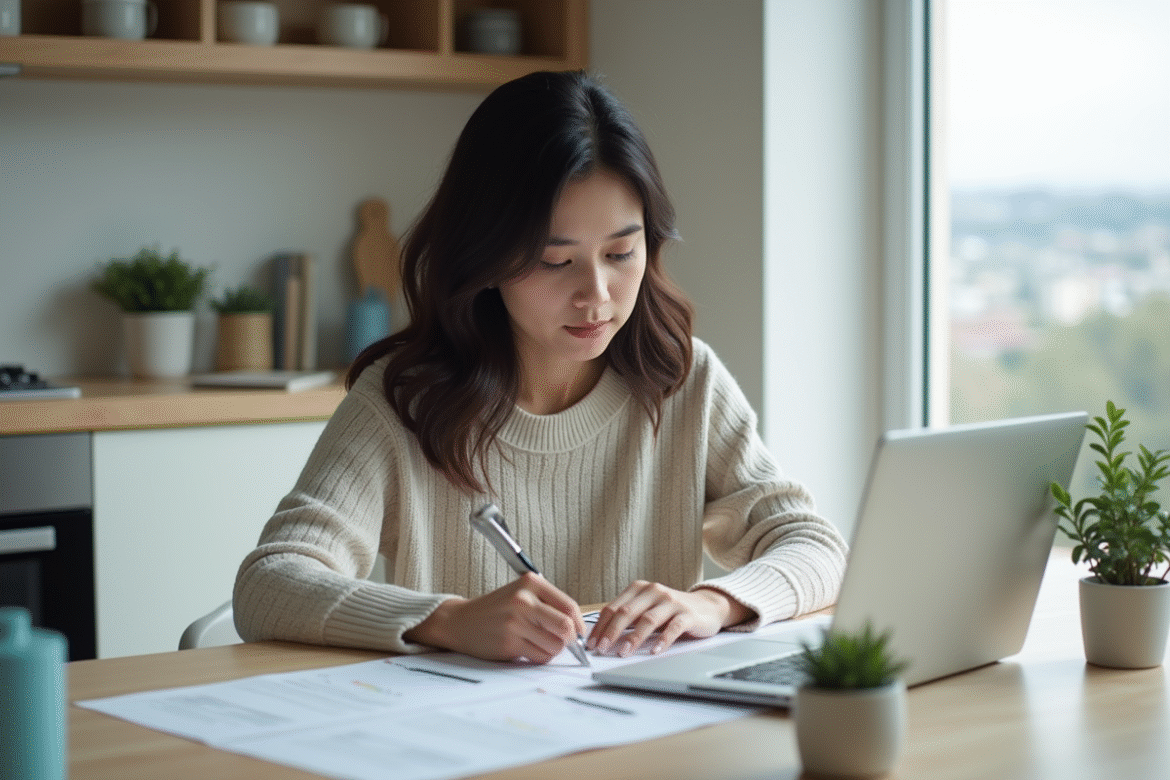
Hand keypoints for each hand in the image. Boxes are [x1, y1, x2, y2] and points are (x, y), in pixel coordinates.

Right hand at [403, 573, 586, 662]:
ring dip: (553, 650)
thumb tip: (577, 628)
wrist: (461, 621)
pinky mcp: (509, 643)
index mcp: (531, 583)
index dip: (579, 624)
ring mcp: (515, 622)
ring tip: (540, 644)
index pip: (570, 606)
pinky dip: (540, 657)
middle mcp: (523, 600)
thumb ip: (548, 605)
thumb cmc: (496, 609)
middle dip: (570, 640)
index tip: (578, 633)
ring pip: (555, 645)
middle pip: (566, 627)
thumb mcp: (522, 594)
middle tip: (563, 642)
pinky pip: (540, 657)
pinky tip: (528, 650)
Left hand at [587, 582, 755, 657]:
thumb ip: (628, 617)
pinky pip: (673, 628)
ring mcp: (671, 601)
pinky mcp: (687, 614)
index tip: (592, 643)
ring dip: (633, 638)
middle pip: (627, 612)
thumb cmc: (670, 610)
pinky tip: (654, 651)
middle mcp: (654, 591)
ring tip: (623, 652)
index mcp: (639, 588)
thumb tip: (600, 636)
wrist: (706, 606)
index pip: (614, 607)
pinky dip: (662, 641)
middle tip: (602, 648)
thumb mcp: (646, 608)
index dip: (600, 626)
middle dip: (611, 631)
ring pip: (648, 620)